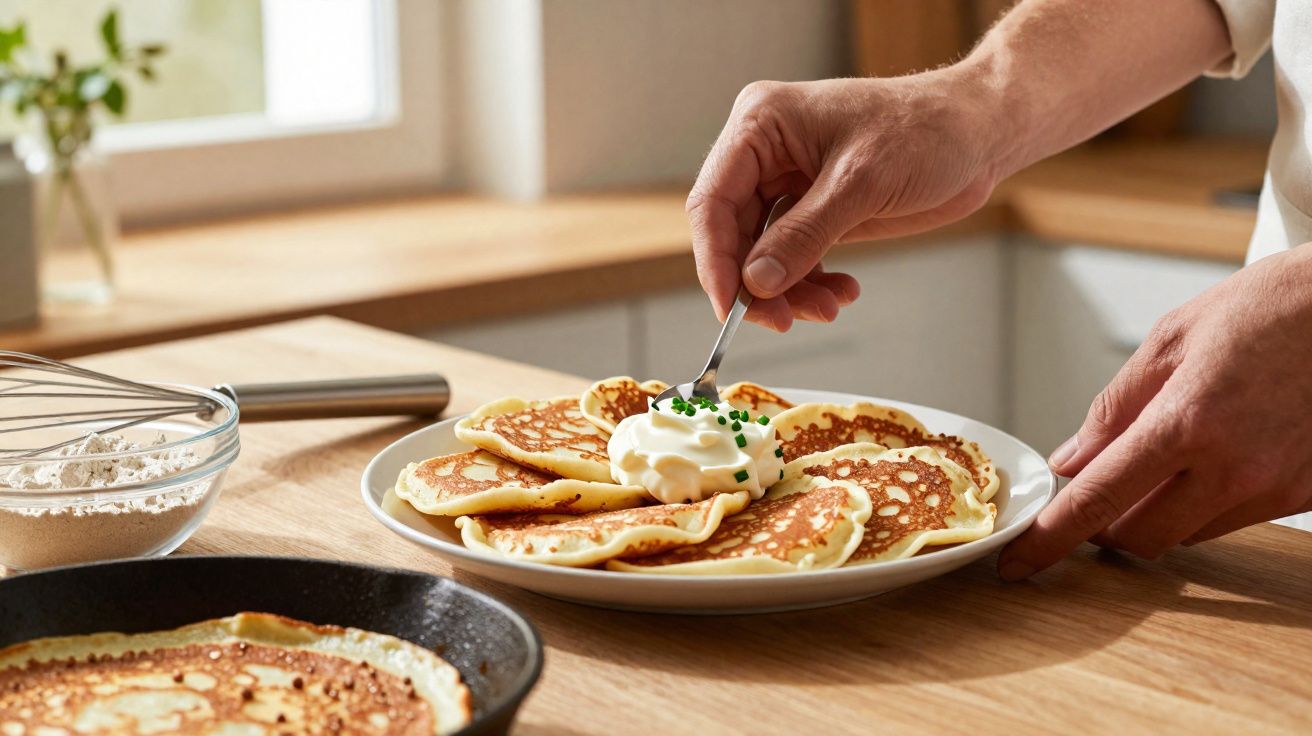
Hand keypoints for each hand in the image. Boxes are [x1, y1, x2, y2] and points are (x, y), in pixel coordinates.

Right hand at [688, 72, 1005, 329]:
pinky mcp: (813, 208)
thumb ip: (804, 235)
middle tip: (783, 320)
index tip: (731, 309)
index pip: (713, 200)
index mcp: (761, 125)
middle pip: (733, 234)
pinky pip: (793, 258)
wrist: (979, 132)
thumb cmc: (928, 131)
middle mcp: (765, 153)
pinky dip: (811, 283)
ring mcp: (788, 182)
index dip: (716, 261)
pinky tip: (842, 292)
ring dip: (789, 290)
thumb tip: (757, 282)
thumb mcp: (862, 183)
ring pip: (762, 254)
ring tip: (829, 307)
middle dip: (758, 284)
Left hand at [999, 243, 1311, 579]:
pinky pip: (1230, 522)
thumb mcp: (1171, 339)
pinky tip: (1208, 458)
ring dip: (1154, 514)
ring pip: (1185, 536)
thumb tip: (1069, 462)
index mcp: (1187, 421)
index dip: (1050, 540)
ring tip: (1161, 459)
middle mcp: (1234, 467)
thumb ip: (1113, 409)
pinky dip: (1201, 504)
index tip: (1017, 564)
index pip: (1098, 501)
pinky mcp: (1303, 494)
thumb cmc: (1266, 308)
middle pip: (1139, 537)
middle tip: (1097, 487)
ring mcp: (1274, 488)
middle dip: (1105, 525)